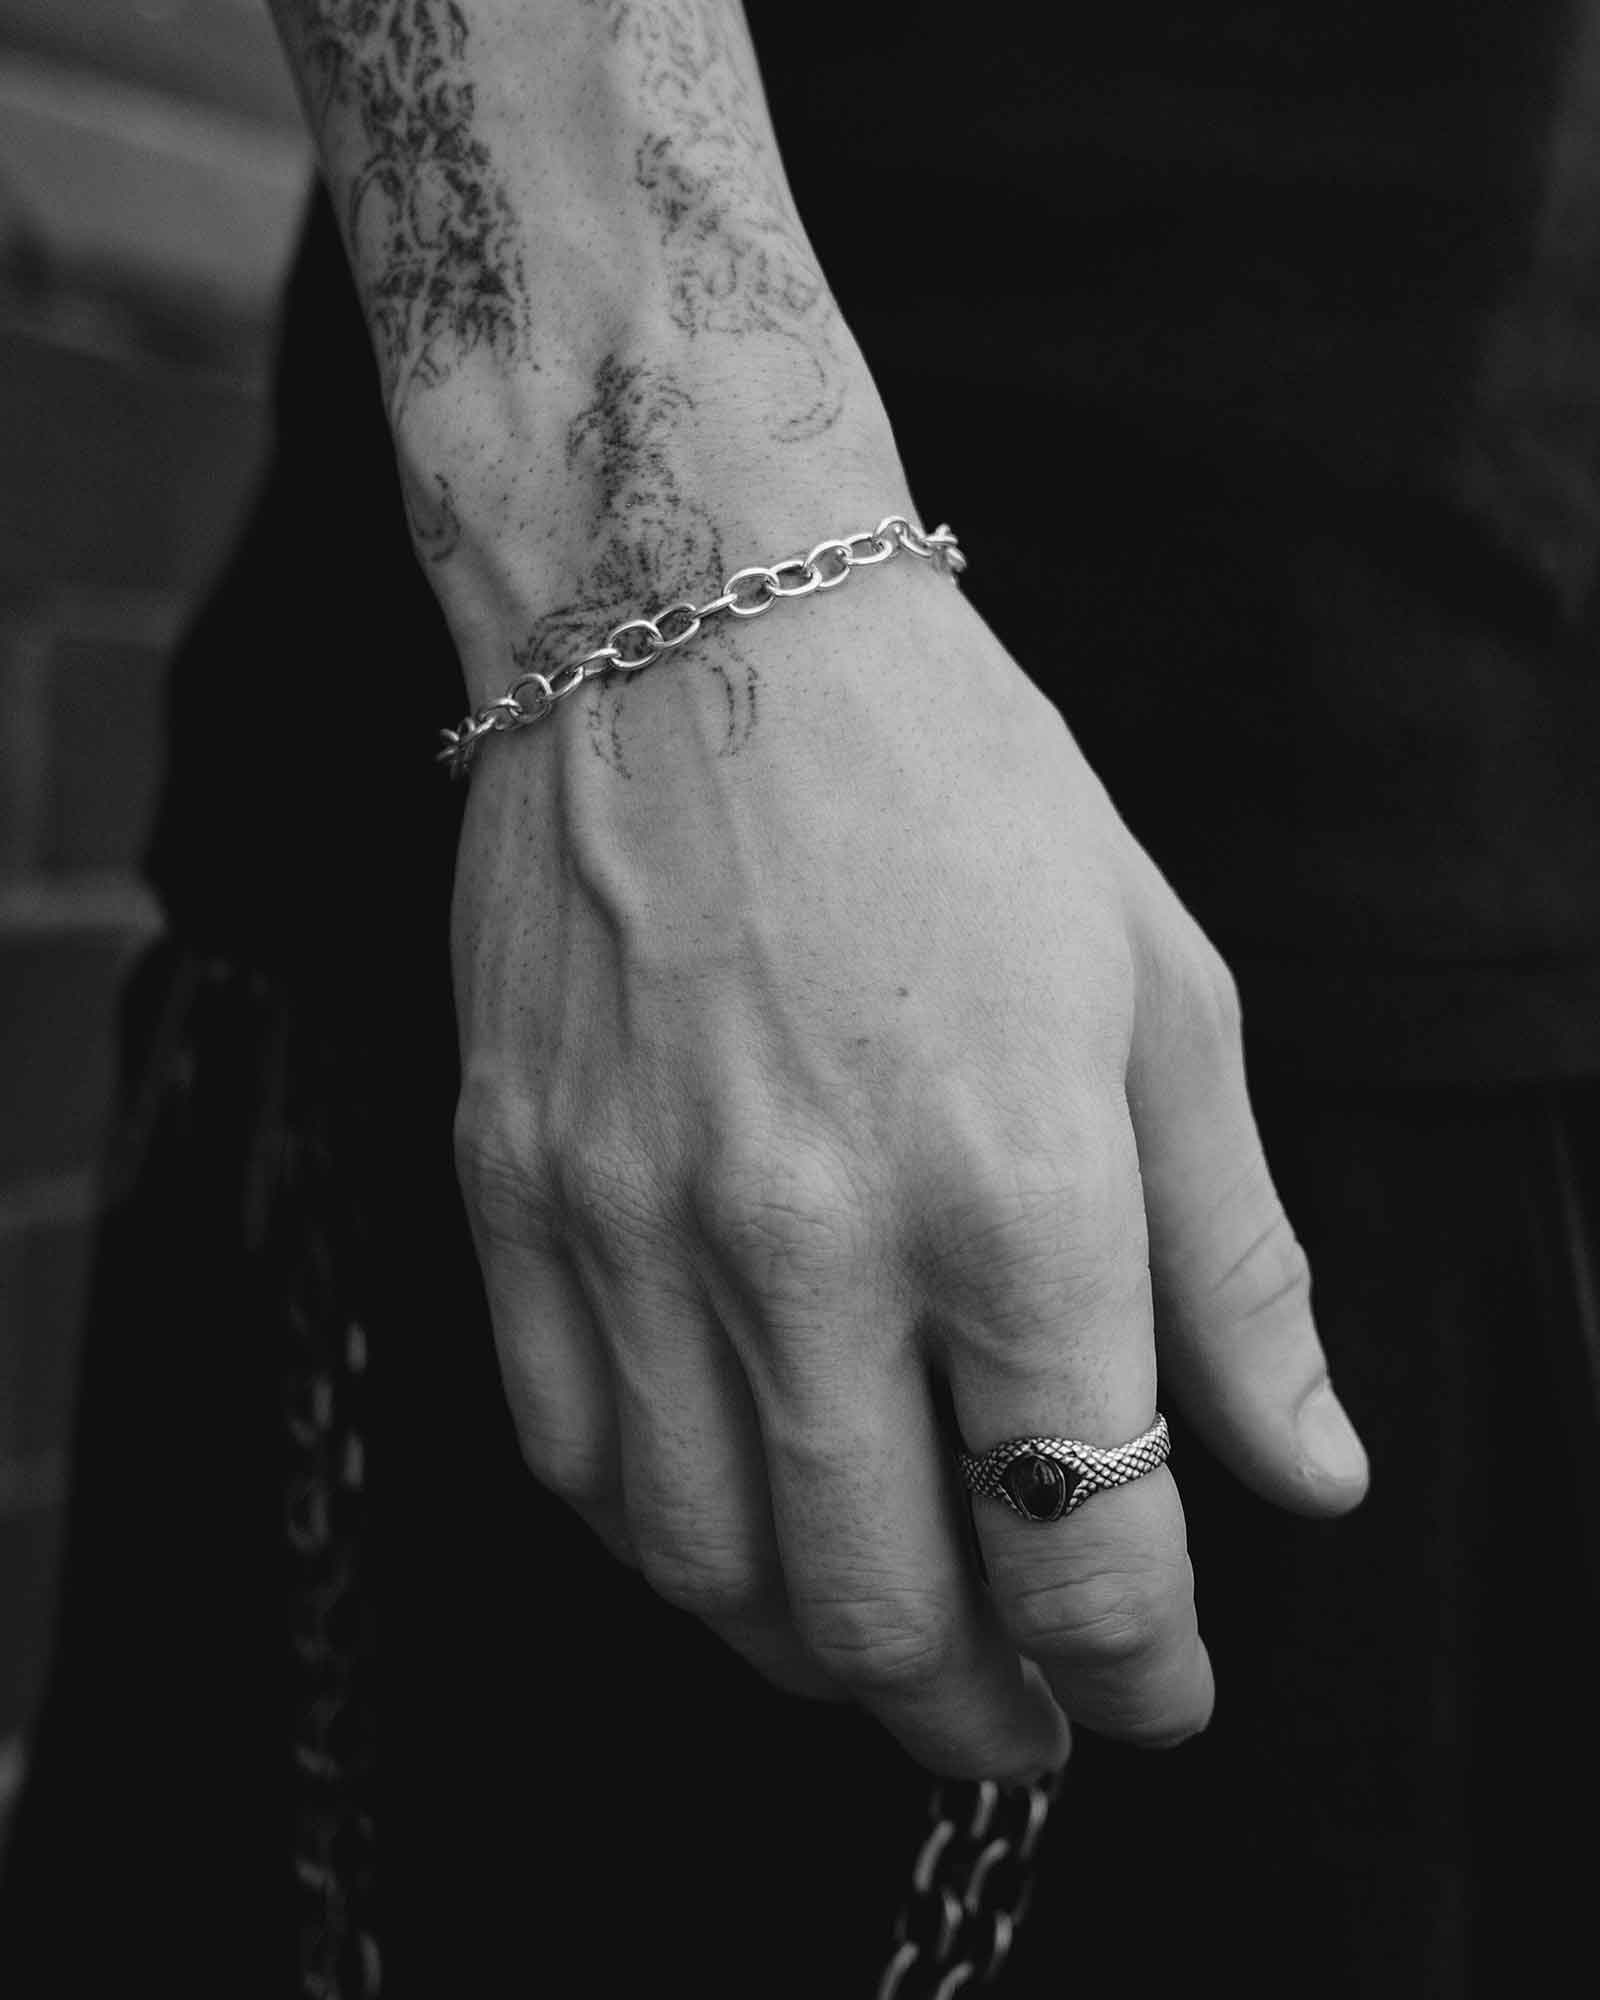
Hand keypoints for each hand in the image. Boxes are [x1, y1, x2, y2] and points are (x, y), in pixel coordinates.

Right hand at [451, 558, 1369, 1777]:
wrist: (693, 626)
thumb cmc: (956, 792)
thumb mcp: (1160, 999)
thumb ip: (1237, 1268)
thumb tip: (1307, 1474)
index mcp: (1012, 1179)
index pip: (1086, 1531)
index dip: (1144, 1664)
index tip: (1161, 1687)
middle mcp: (803, 1231)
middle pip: (878, 1602)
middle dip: (982, 1713)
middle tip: (1033, 1721)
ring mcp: (627, 1217)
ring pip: (708, 1566)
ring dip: (816, 1654)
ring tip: (892, 1645)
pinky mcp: (510, 1189)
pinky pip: (569, 1454)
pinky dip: (665, 1546)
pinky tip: (735, 1531)